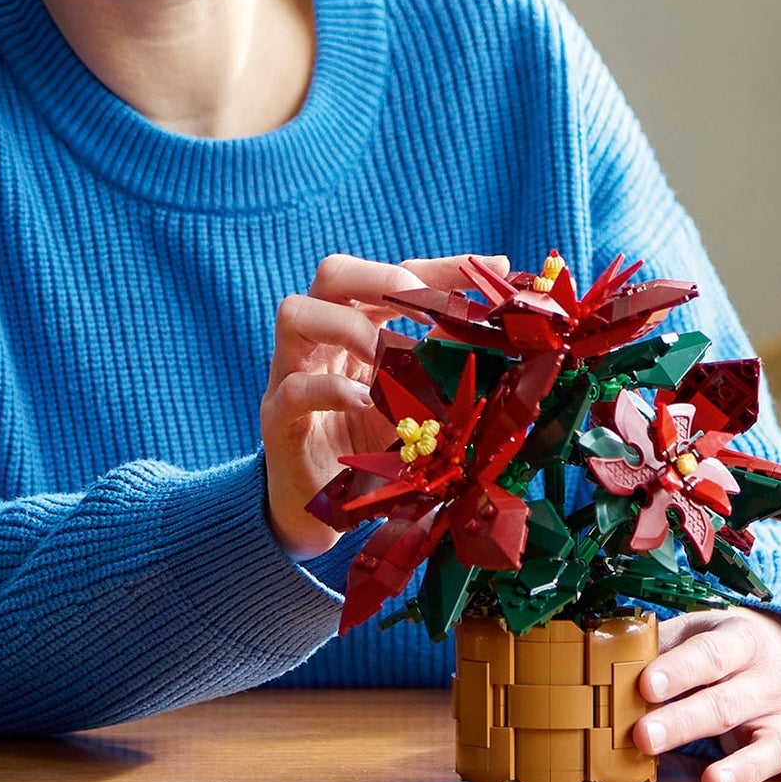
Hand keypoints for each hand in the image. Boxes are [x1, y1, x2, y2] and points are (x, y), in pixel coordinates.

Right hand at [259, 252, 508, 558]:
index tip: (491, 270)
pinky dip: (333, 391)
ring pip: (296, 313)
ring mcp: (290, 372)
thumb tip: (503, 344)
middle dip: (382, 278)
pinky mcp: (277, 419)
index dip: (440, 270)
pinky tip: (366, 403)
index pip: (394, 276)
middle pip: (333, 274)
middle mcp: (321, 337)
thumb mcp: (419, 402)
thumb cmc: (374, 448)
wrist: (325, 511)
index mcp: (358, 324)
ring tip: (388, 357)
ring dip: (351, 327)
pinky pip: (295, 388)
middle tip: (424, 310)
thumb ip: (446, 371)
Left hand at [633, 608, 780, 781]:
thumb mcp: (695, 628)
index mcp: (737, 637)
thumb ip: (661, 644)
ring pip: (764, 742)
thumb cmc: (719, 642)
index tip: (644, 685)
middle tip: (644, 736)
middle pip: (724, 703)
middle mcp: (764, 675)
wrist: (778, 644)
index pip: (705, 654)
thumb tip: (612, 659)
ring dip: (739, 767)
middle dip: (683, 722)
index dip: (676, 670)